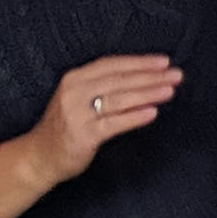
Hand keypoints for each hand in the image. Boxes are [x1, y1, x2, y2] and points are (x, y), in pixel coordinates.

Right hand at [26, 55, 183, 187]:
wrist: (40, 156)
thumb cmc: (66, 126)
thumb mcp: (80, 98)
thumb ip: (104, 87)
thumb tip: (144, 79)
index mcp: (75, 78)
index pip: (112, 64)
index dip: (139, 62)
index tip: (164, 62)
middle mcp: (74, 92)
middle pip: (118, 80)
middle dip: (150, 77)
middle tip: (176, 75)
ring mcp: (77, 113)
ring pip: (118, 99)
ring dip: (147, 94)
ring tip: (169, 90)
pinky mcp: (82, 134)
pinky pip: (113, 123)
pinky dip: (134, 117)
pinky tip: (152, 113)